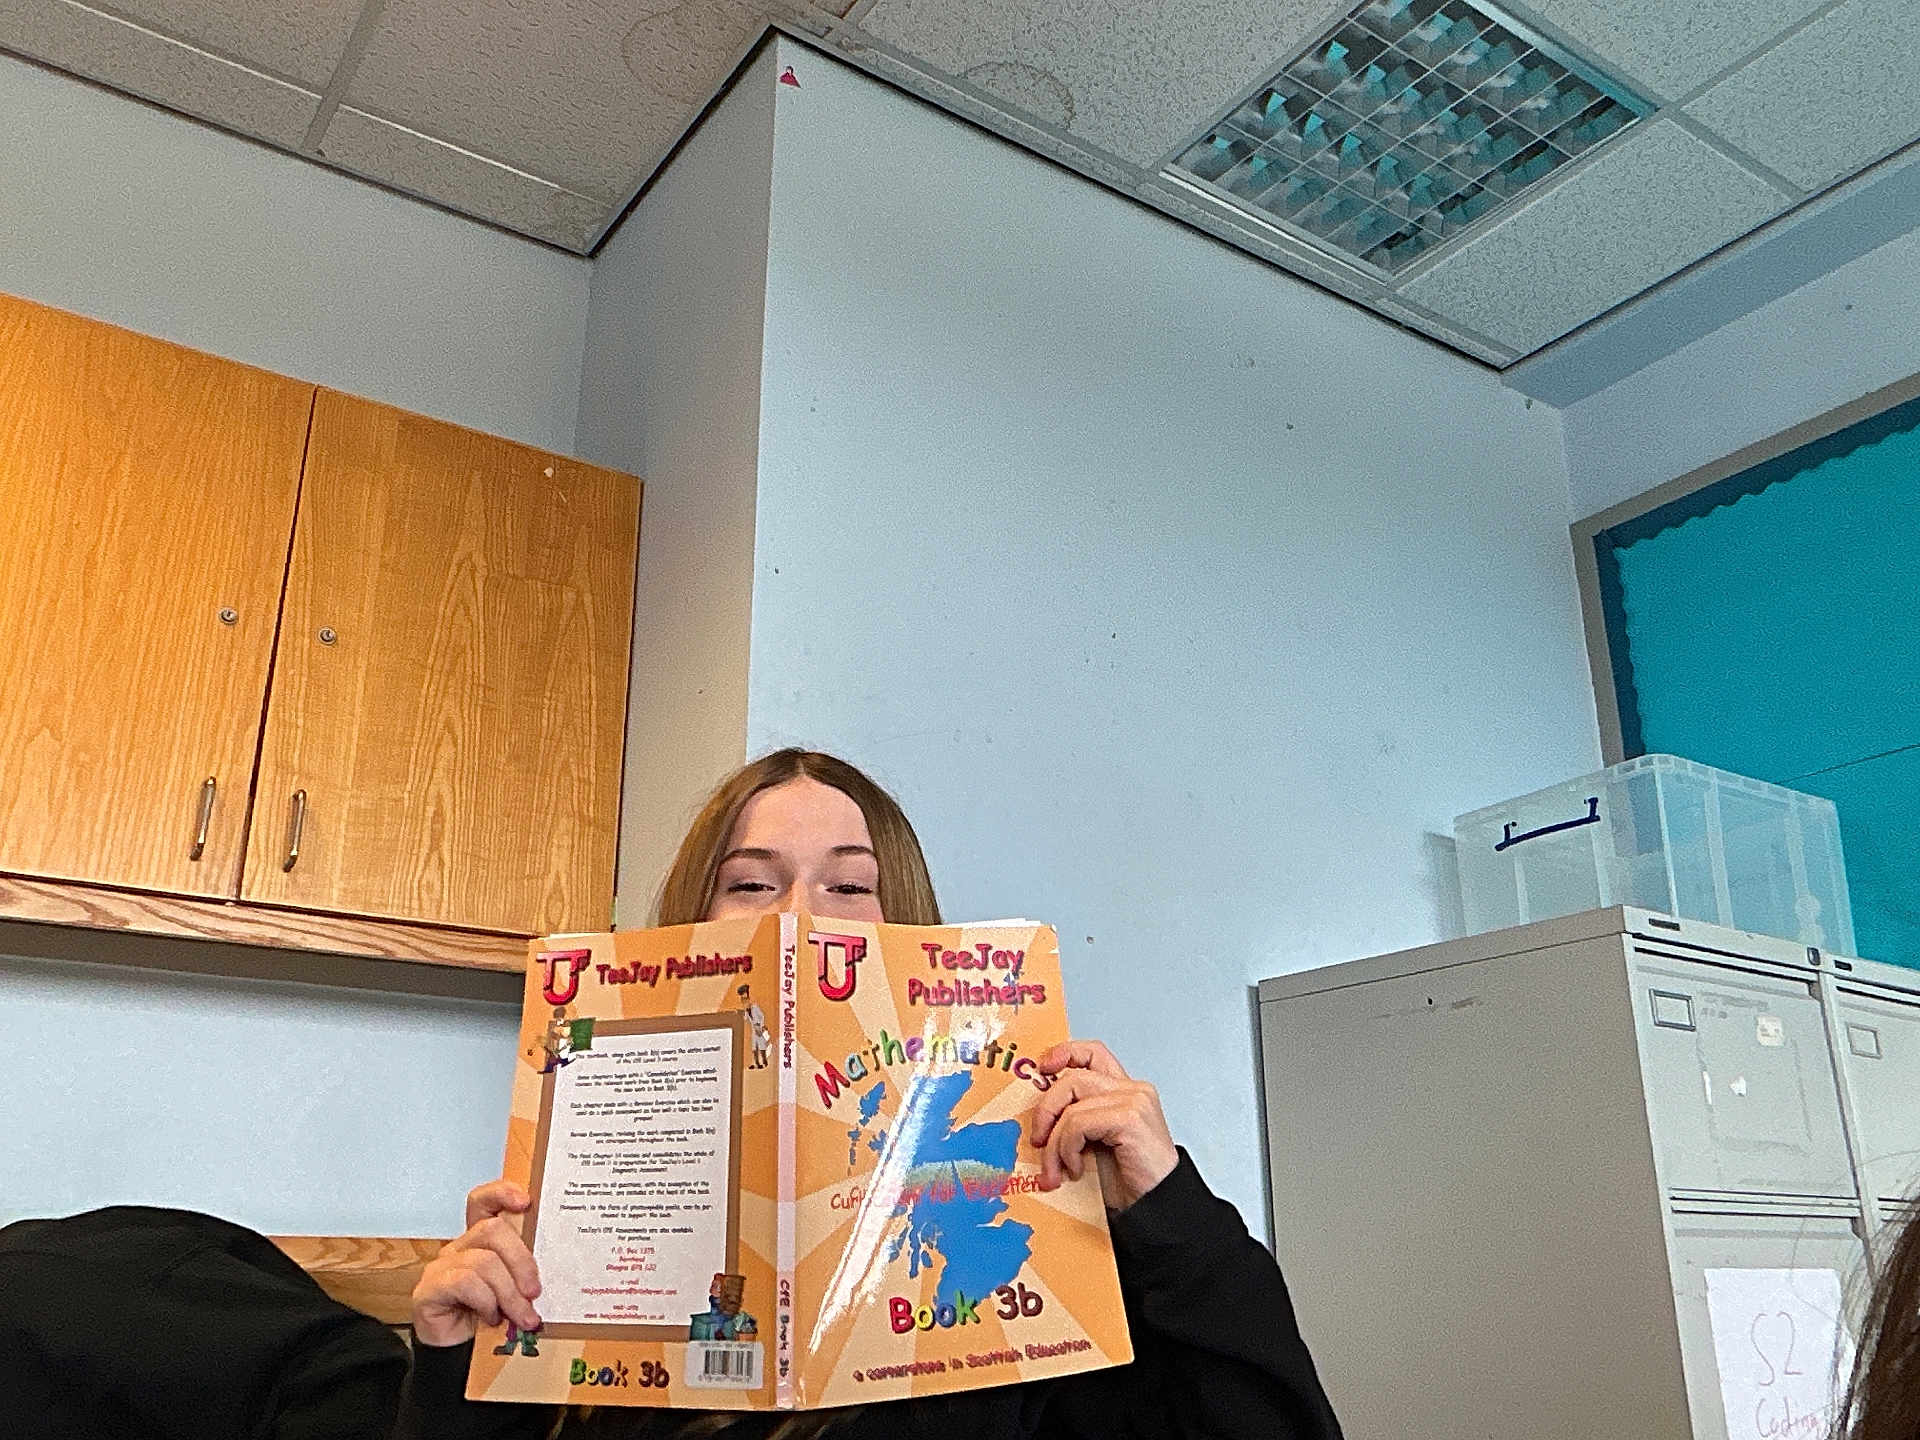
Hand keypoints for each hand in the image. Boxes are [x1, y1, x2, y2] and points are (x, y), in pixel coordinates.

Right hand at [410, 1180, 543, 1346]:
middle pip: (492, 1230)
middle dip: (521, 1261)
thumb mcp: (513, 1291)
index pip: (483, 1202)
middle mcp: (460, 1247)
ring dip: (509, 1293)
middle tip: (535, 1292)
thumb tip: (557, 1270)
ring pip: (484, 1262)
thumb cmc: (488, 1318)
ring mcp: (441, 1266)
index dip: (501, 1193)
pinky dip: (486, 1302)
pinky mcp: (430, 1289)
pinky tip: (492, 1317)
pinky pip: (465, 1282)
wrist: (456, 1355)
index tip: (526, 1202)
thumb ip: (525, 1274)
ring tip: (523, 1316)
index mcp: (481, 1242)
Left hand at [1028, 1039, 1178, 1212]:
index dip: (1065, 1053)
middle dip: (1046, 1111)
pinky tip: (1076, 1168)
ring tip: (1056, 1168)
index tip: (1044, 1067)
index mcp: (1125, 1091)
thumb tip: (1039, 1117)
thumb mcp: (1096, 1142)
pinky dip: (1067, 1148)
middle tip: (1038, 1142)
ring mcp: (1134, 1101)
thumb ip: (1078, 1119)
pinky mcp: (1129, 1119)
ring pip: (1072, 1104)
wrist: (1158, 1206)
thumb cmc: (1130, 1179)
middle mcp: (1133, 1090)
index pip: (1093, 1052)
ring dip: (1055, 1141)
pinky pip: (1078, 1123)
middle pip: (1073, 1078)